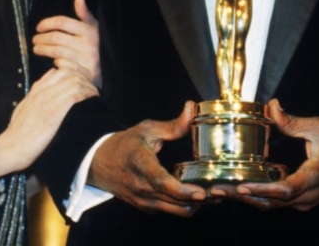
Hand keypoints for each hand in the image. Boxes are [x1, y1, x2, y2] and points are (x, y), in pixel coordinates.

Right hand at [0, 68, 97, 172]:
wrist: (9, 149)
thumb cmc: (17, 134)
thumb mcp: (23, 109)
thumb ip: (35, 96)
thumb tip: (48, 83)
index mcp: (35, 91)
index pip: (58, 70)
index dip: (74, 73)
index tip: (83, 83)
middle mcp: (42, 93)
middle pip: (69, 72)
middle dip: (84, 77)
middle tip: (91, 88)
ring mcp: (47, 102)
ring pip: (74, 81)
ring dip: (88, 86)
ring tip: (94, 94)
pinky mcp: (53, 114)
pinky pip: (74, 95)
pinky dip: (86, 94)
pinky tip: (91, 100)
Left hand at [33, 0, 100, 86]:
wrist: (113, 68)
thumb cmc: (99, 44)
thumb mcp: (95, 28)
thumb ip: (85, 14)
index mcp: (89, 30)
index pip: (63, 22)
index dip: (47, 23)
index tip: (38, 27)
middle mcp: (88, 44)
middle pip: (56, 38)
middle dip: (41, 38)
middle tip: (34, 39)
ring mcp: (86, 59)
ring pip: (56, 52)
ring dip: (42, 49)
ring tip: (36, 49)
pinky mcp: (84, 73)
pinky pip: (62, 65)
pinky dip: (54, 62)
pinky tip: (51, 61)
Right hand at [88, 101, 206, 216]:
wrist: (99, 163)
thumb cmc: (124, 145)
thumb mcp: (146, 129)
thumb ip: (173, 124)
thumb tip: (191, 108)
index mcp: (140, 164)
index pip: (160, 182)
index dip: (182, 190)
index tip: (200, 192)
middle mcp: (141, 187)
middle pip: (173, 201)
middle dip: (198, 200)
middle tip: (220, 193)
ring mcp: (143, 200)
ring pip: (174, 210)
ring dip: (195, 205)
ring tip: (214, 195)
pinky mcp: (147, 207)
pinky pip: (170, 211)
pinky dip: (186, 206)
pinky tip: (198, 196)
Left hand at [213, 99, 318, 210]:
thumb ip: (294, 121)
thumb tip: (271, 107)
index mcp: (314, 175)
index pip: (287, 188)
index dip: (263, 189)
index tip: (243, 186)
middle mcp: (307, 194)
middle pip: (272, 201)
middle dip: (244, 196)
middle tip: (217, 189)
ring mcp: (303, 202)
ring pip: (271, 205)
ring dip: (246, 199)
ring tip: (220, 191)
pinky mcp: (298, 203)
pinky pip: (275, 204)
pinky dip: (256, 198)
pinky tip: (237, 190)